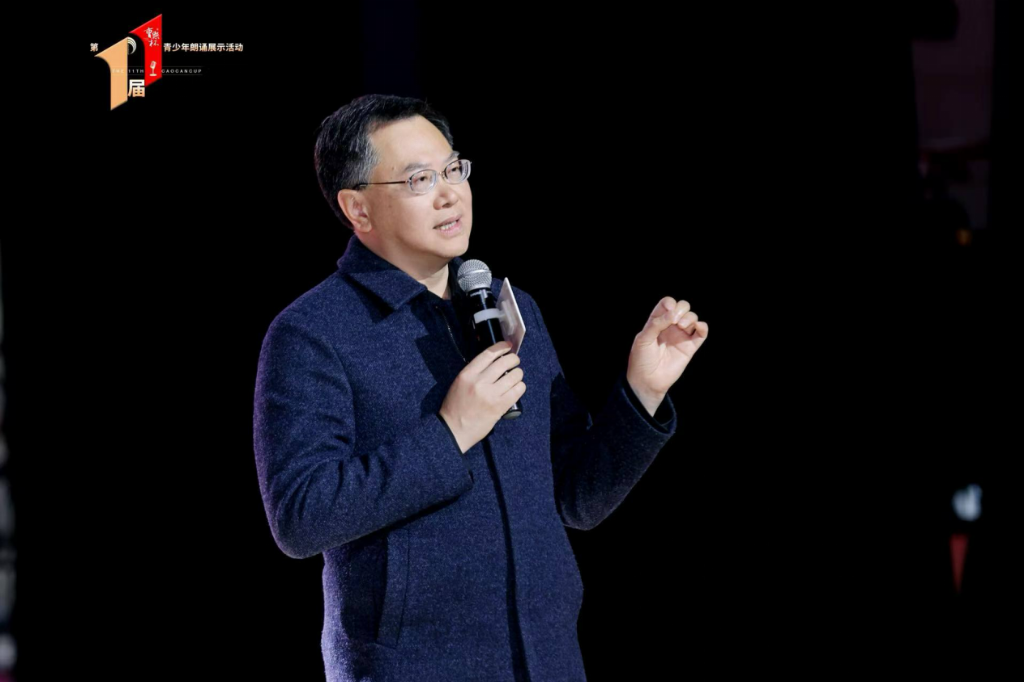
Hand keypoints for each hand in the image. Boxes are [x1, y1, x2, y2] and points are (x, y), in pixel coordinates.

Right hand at [439, 340, 524, 452]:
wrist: (454, 430)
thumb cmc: (455, 406)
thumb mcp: (460, 383)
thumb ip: (475, 372)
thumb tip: (496, 361)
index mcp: (467, 374)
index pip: (489, 354)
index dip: (501, 347)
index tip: (508, 346)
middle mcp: (479, 382)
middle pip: (505, 362)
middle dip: (514, 359)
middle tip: (514, 363)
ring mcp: (491, 394)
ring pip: (515, 375)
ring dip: (518, 374)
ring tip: (515, 378)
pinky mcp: (500, 406)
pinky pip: (518, 390)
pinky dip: (520, 387)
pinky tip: (516, 388)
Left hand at [626, 297, 708, 413]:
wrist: (648, 381)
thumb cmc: (642, 360)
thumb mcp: (643, 339)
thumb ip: (656, 324)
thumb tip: (673, 314)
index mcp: (657, 322)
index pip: (667, 304)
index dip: (670, 303)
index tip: (668, 311)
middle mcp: (670, 326)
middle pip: (683, 307)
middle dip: (682, 308)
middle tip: (675, 320)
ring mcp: (681, 336)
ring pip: (692, 317)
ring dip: (690, 317)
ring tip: (682, 327)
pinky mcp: (690, 347)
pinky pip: (701, 333)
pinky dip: (703, 326)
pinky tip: (697, 327)